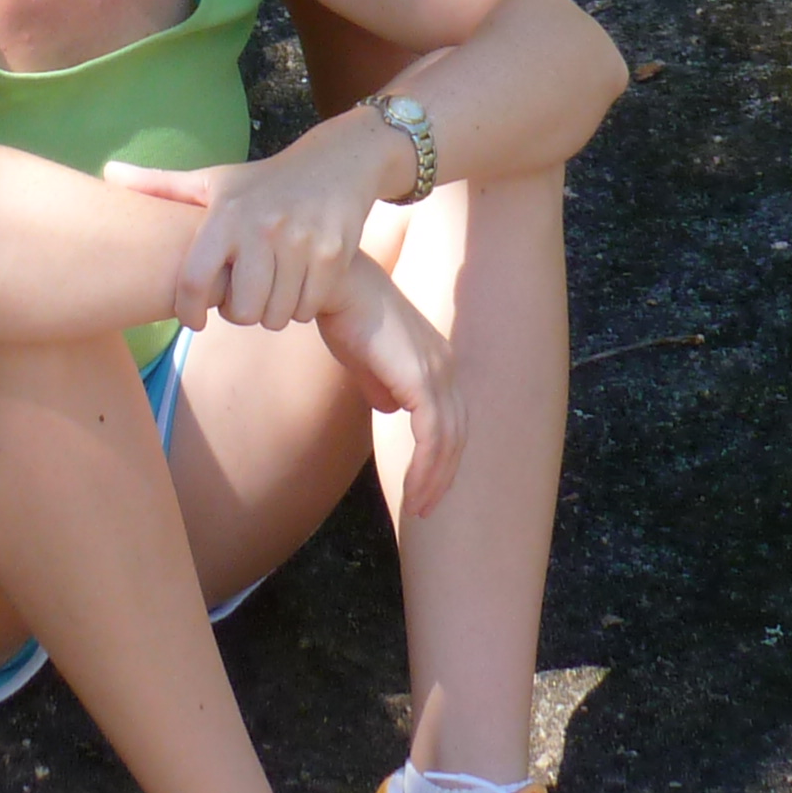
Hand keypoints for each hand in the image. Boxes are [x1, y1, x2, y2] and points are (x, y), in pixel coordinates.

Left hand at [105, 123, 387, 332]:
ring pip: (276, 317)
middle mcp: (262, 229)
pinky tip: (297, 283)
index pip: (194, 282)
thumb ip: (160, 185)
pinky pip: (307, 311)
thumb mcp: (212, 180)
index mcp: (226, 215)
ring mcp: (301, 244)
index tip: (192, 320)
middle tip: (243, 295)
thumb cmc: (262, 181)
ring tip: (270, 287)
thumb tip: (107, 173)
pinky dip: (301, 307)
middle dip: (239, 312)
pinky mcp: (332, 257)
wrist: (336, 164)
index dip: (188, 312)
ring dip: (271, 312)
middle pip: (241, 311)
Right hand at [317, 256, 459, 516]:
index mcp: (437, 360)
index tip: (423, 485)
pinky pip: (432, 437)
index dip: (441, 456)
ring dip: (434, 480)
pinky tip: (413, 490)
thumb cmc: (343, 312)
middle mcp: (446, 366)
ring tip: (418, 509)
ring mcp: (437, 371)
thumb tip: (389, 408)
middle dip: (443, 476)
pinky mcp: (421, 379)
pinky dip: (426, 468)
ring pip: (448, 441)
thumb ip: (381, 383)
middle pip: (457, 434)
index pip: (450, 419)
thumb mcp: (365, 357)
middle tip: (424, 509)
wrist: (334, 283)